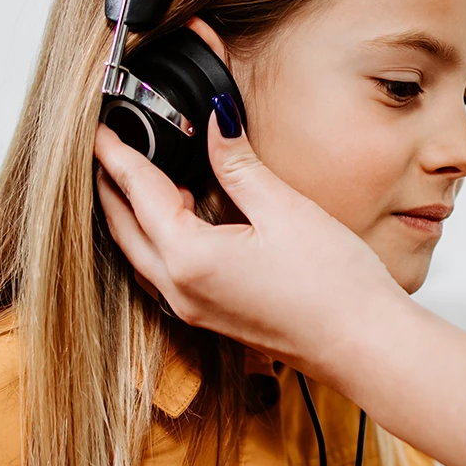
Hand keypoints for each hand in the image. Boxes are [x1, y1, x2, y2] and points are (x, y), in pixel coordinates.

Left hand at [93, 118, 465, 465]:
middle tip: (110, 145)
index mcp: (188, 257)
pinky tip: (180, 221)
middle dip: (113, 184)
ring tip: (138, 176)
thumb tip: (216, 119)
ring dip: (132, 214)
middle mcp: (179, 289)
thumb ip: (238, 163)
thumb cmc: (333, 285)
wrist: (363, 345)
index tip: (102, 127)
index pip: (138, 191)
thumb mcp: (283, 208)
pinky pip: (163, 273)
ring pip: (139, 253)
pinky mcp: (212, 317)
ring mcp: (193, 309)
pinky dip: (156, 239)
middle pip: (124, 226)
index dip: (118, 153)